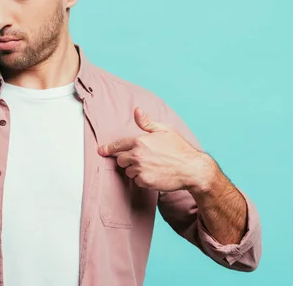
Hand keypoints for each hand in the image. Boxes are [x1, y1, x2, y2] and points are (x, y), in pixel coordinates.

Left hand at [98, 107, 214, 191]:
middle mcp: (137, 155)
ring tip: (152, 166)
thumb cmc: (179, 148)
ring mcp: (140, 169)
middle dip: (128, 160)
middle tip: (143, 159)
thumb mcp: (164, 130)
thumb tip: (136, 110)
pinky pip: (137, 181)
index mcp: (140, 141)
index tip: (101, 151)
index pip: (117, 145)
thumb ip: (147, 122)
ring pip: (129, 171)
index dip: (108, 148)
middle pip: (121, 160)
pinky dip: (143, 179)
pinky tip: (155, 175)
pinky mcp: (145, 182)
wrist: (192, 169)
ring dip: (136, 170)